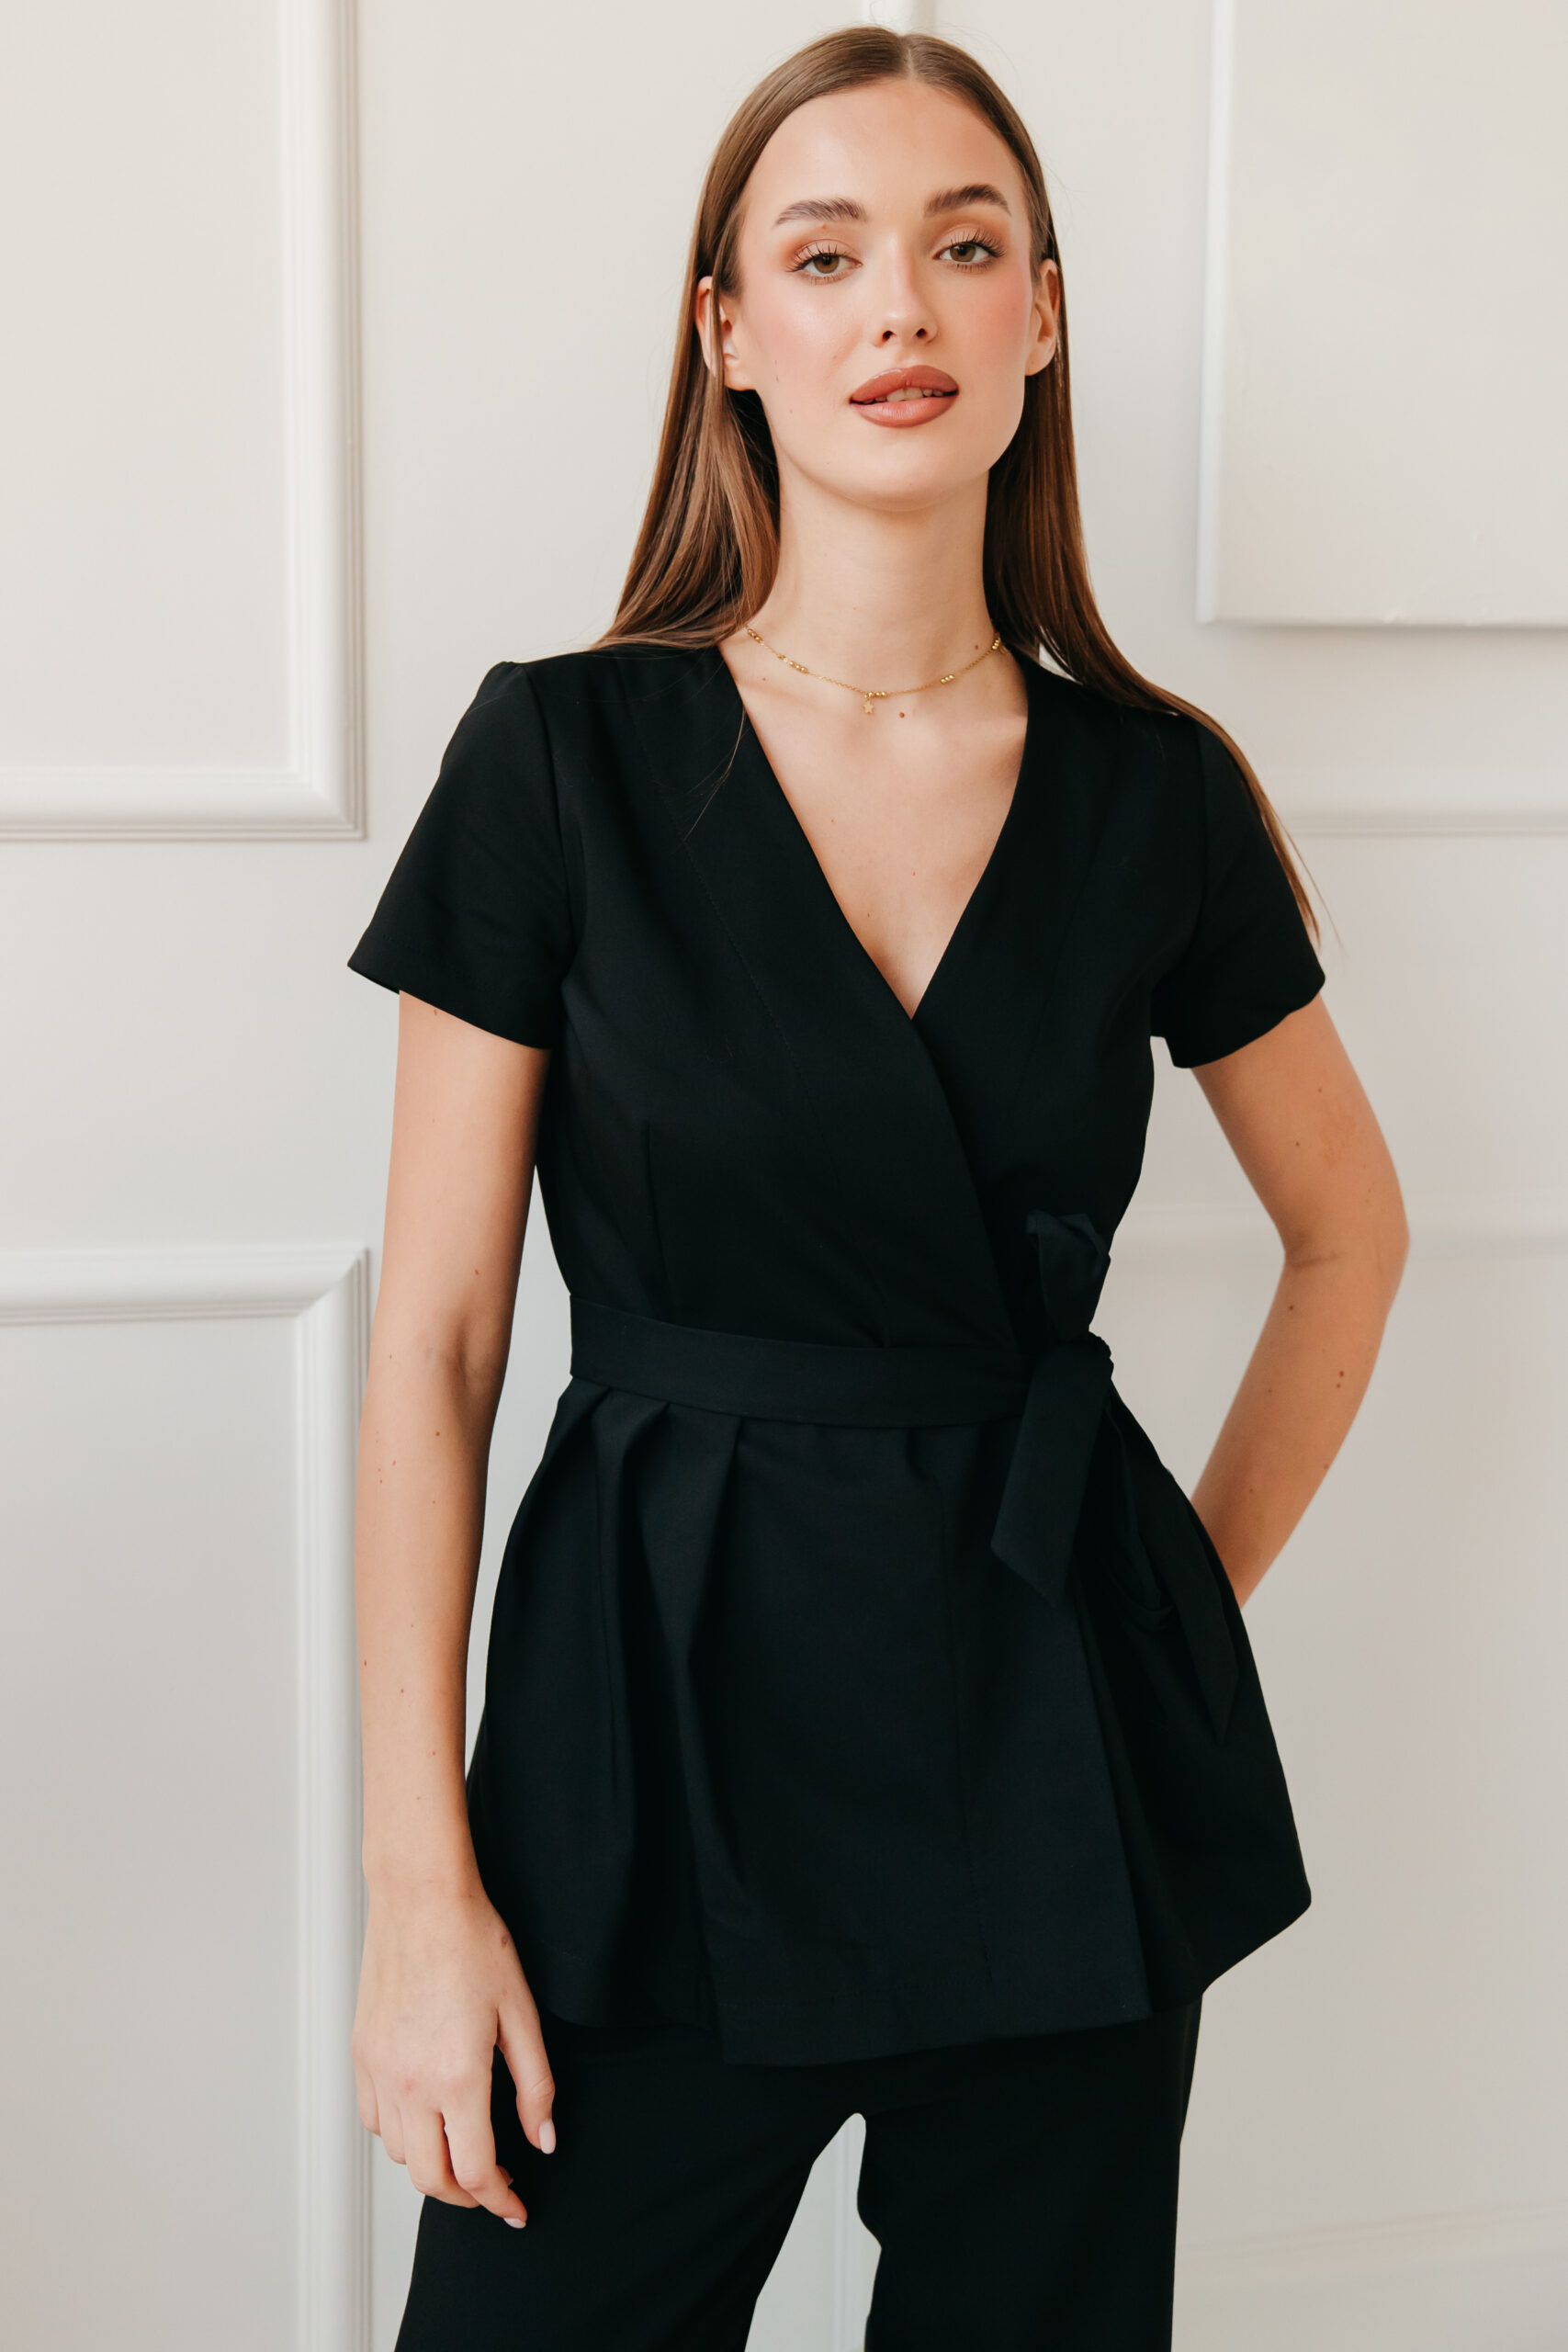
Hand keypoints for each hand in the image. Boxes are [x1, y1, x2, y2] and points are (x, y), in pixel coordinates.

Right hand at [352, 1878, 556, 2226]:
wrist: (421, 1898)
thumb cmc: (474, 1944)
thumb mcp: (522, 2014)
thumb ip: (535, 2085)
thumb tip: (543, 2140)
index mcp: (458, 2078)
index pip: (475, 2172)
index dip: (499, 2201)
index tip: (516, 2208)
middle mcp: (411, 2085)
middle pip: (431, 2179)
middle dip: (466, 2196)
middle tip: (493, 2187)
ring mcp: (380, 2071)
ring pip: (399, 2153)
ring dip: (432, 2163)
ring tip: (463, 2145)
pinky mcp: (361, 2054)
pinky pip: (374, 2120)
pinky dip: (400, 2133)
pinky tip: (426, 2115)